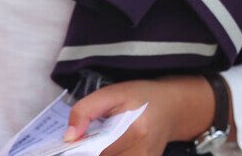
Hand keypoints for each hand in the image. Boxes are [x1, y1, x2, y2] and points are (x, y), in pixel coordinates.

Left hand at [66, 76, 216, 154]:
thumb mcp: (113, 93)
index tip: (75, 140)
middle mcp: (142, 151)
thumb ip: (86, 110)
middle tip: (94, 135)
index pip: (96, 150)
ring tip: (108, 139)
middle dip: (92, 150)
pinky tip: (116, 145)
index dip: (82, 146)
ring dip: (104, 153)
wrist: (172, 107)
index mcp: (135, 129)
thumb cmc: (142, 97)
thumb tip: (69, 137)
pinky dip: (114, 154)